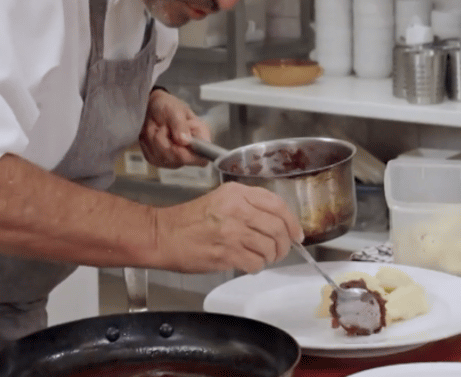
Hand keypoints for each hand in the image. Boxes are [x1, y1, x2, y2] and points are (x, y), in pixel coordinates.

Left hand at [139, 89, 211, 168]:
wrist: (152, 108)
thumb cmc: (168, 107)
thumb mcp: (176, 110)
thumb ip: (181, 125)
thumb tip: (185, 141)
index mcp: (200, 140)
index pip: (200, 159)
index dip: (188, 155)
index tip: (178, 142)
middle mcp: (189, 153)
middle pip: (177, 159)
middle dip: (166, 141)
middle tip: (164, 126)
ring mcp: (174, 160)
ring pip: (161, 157)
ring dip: (155, 140)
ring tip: (159, 128)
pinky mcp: (159, 161)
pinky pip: (152, 157)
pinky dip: (149, 144)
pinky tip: (154, 134)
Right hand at [154, 182, 301, 273]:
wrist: (163, 235)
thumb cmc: (190, 219)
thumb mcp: (221, 199)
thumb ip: (249, 206)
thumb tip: (278, 224)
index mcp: (237, 193)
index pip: (277, 205)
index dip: (292, 222)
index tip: (297, 234)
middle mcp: (238, 209)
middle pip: (278, 228)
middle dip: (285, 244)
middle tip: (281, 251)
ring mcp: (232, 232)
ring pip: (270, 248)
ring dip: (271, 257)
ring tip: (262, 258)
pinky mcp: (226, 254)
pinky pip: (255, 263)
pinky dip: (256, 266)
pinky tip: (248, 264)